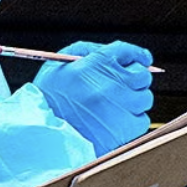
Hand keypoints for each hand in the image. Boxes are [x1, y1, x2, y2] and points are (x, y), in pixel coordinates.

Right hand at [34, 41, 155, 155]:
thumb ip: (87, 52)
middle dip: (133, 80)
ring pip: (144, 99)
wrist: (43, 135)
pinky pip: (141, 121)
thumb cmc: (47, 100)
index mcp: (97, 63)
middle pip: (142, 76)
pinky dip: (132, 122)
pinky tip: (113, 122)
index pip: (128, 52)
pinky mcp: (125, 129)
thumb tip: (114, 52)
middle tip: (120, 88)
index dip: (136, 55)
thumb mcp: (58, 64)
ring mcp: (121, 107)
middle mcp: (112, 83)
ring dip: (133, 102)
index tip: (142, 59)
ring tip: (112, 108)